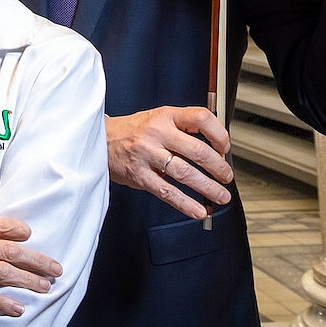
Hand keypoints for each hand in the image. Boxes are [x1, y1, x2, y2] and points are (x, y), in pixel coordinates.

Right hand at [0, 189, 61, 315]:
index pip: (2, 226)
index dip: (22, 232)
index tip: (33, 237)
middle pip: (10, 252)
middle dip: (37, 261)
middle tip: (56, 269)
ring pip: (2, 274)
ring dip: (27, 282)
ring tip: (44, 288)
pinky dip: (3, 304)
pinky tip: (18, 309)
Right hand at [108, 106, 232, 218]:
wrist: (99, 140)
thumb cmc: (133, 131)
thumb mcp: (158, 118)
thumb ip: (183, 128)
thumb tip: (216, 149)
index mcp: (165, 116)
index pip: (200, 118)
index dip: (219, 133)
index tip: (225, 147)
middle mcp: (156, 133)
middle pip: (197, 150)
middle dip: (218, 167)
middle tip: (226, 176)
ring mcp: (146, 154)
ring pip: (185, 173)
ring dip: (208, 187)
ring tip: (220, 196)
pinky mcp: (139, 175)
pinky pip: (166, 192)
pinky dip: (185, 203)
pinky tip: (198, 210)